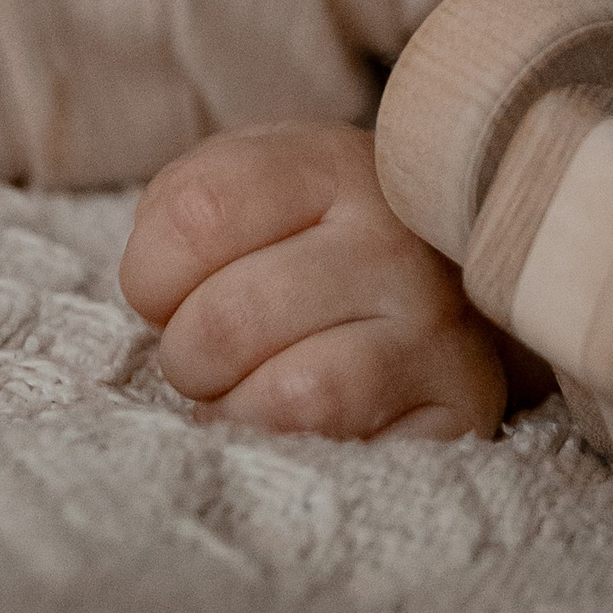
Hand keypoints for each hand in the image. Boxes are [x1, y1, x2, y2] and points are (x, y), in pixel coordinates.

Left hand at [119, 121, 508, 440]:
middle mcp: (393, 237)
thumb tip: (153, 293)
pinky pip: (337, 449)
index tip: (165, 291)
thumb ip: (182, 213)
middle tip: (211, 355)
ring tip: (250, 391)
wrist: (445, 293)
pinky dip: (291, 449)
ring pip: (286, 397)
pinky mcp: (460, 406)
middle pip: (226, 320)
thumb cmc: (310, 242)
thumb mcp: (246, 192)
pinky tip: (296, 427)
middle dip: (189, 357)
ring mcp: (435, 325)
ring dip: (238, 410)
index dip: (152, 273)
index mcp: (330, 163)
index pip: (196, 215)